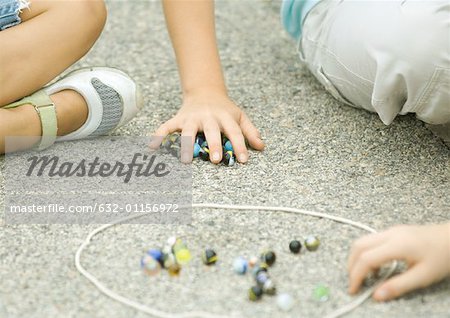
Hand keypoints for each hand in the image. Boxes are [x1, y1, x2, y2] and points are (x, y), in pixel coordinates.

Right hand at [149, 92, 264, 162]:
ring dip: (186, 144)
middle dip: (213, 145)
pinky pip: (167, 127)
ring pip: (188, 131)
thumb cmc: (225, 110)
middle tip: (215, 160)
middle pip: (212, 131)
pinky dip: (159, 136)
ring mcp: (192, 117)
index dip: (240, 145)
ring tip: (185, 160)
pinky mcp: (179, 119)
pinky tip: (152, 147)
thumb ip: (250, 131)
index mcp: (225, 117)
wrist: (205, 91)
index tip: (243, 160)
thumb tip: (261, 147)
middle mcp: (208, 117)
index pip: (234, 132)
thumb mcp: (240, 116)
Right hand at [348, 223, 449, 300]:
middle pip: (358, 246)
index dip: (356, 275)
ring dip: (357, 258)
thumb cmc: (443, 256)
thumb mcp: (423, 276)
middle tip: (355, 282)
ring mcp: (391, 230)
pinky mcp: (393, 231)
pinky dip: (366, 253)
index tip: (354, 289)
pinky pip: (371, 240)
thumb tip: (377, 295)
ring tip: (364, 276)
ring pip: (363, 241)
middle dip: (351, 266)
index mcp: (397, 245)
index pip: (366, 259)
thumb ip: (398, 285)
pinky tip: (377, 266)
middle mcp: (390, 234)